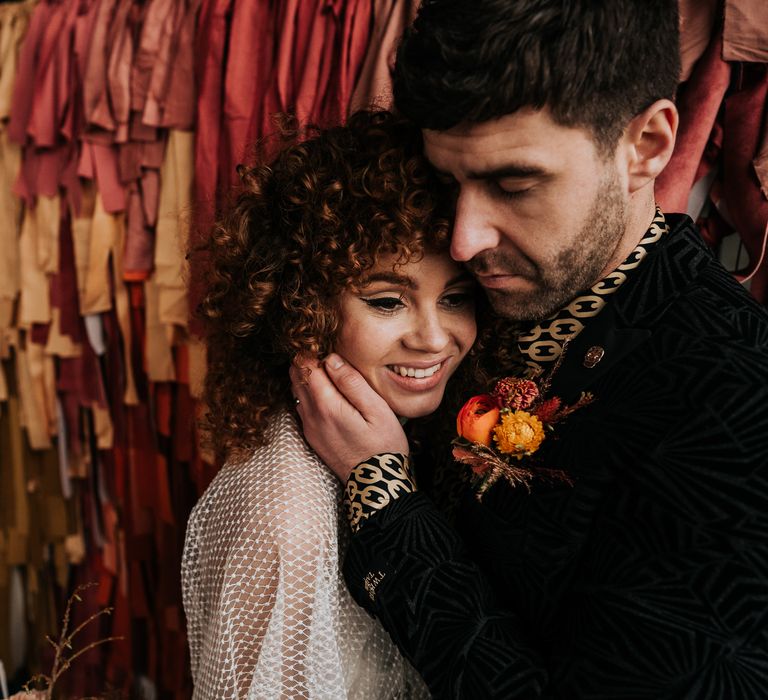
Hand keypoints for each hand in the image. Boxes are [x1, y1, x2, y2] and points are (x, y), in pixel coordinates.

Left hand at [290, 353, 407, 481]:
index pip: (306, 367)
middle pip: (296, 378)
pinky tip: (327, 392)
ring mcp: (309, 428)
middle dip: (306, 361)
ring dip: (307, 378)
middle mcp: (311, 416)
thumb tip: (331, 358)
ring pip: (297, 392)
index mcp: (326, 406)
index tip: (326, 345)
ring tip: (329, 370)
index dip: (313, 352)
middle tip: (327, 353)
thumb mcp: (377, 409)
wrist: (376, 484)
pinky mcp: (312, 437)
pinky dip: (308, 394)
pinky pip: (302, 407)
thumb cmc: (384, 445)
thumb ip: (352, 382)